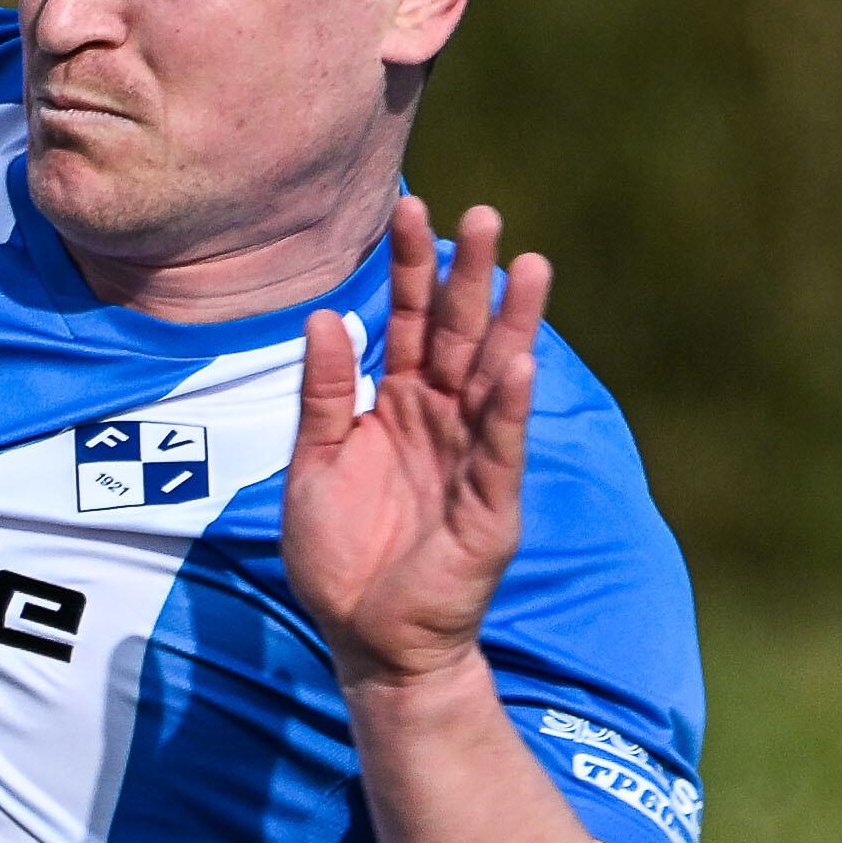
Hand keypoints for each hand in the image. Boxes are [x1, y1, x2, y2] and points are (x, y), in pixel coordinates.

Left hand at [285, 194, 546, 691]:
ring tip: (528, 264)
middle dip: (469, 276)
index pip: (407, 322)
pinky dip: (510, 407)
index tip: (409, 207)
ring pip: (495, 378)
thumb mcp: (313, 461)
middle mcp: (442, 419)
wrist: (366, 635)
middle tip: (484, 213)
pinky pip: (500, 449)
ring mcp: (471, 457)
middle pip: (458, 334)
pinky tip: (519, 362)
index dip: (409, 269)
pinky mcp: (489, 504)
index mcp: (399, 403)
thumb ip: (325, 393)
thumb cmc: (342, 551)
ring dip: (512, 324)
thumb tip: (325, 316)